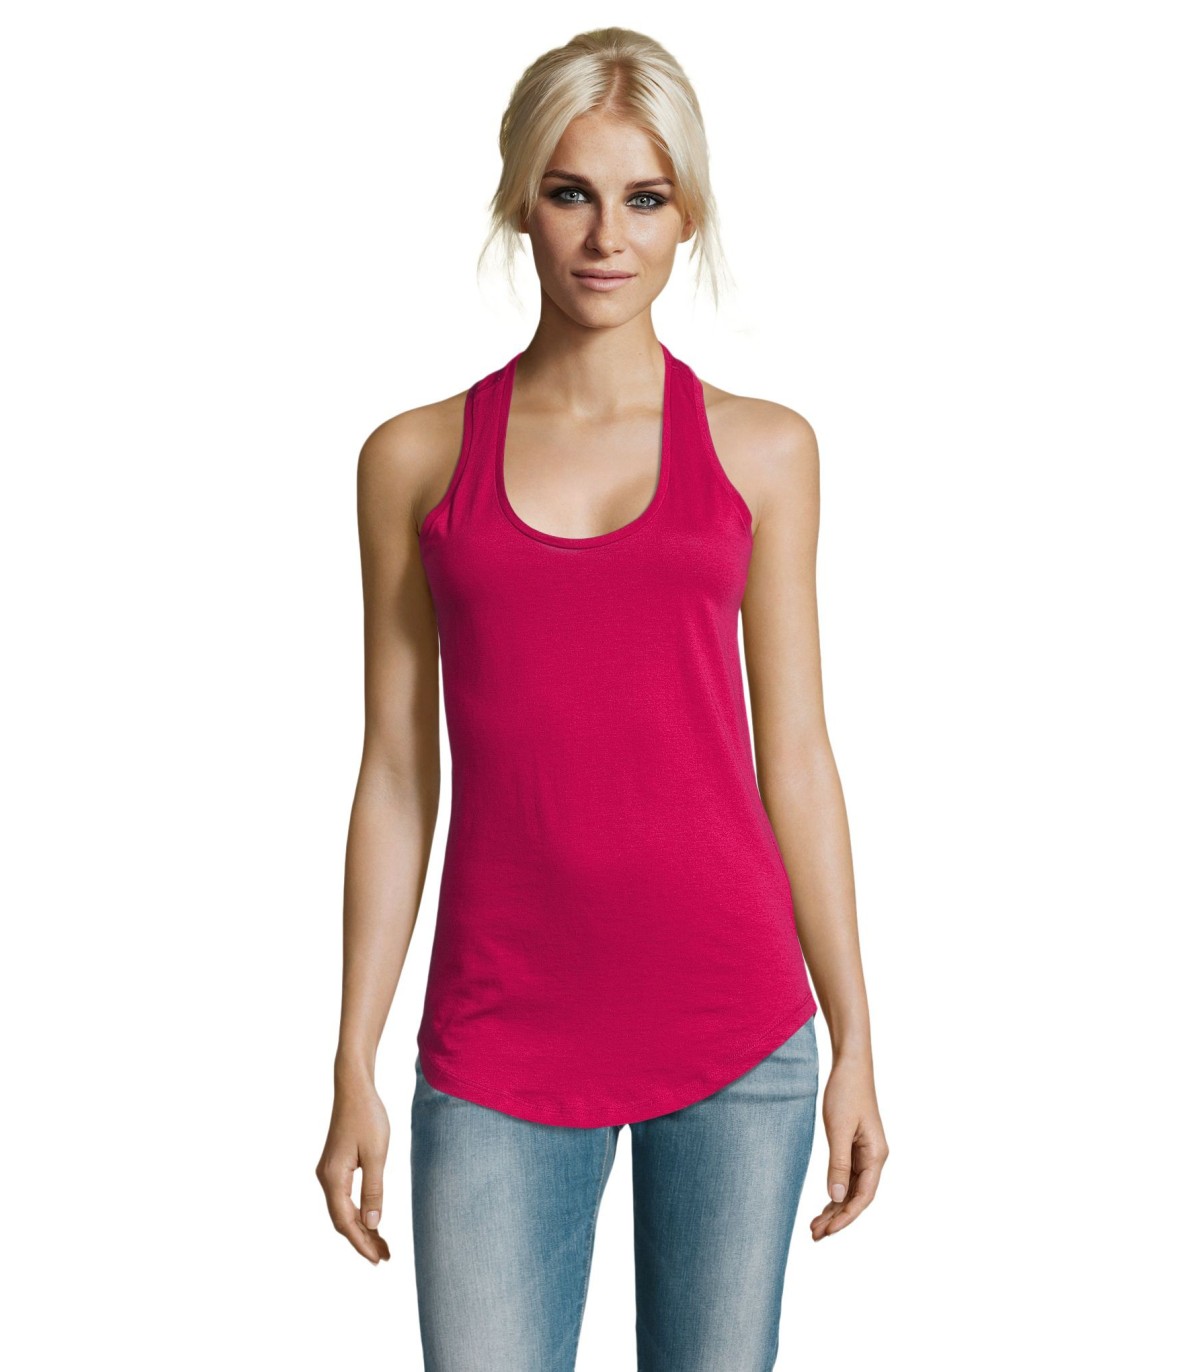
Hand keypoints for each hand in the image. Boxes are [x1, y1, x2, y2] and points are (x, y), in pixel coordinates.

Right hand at [315, 1079, 391, 1263]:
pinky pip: (343, 1198)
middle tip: (385, 1256)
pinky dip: (357, 1212)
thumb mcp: (377, 1154)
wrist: (354, 1088)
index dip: (361, 1243)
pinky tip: (372, 1219)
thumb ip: (374, 1191)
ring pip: (342, 1211)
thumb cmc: (367, 1116)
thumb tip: (372, 1223)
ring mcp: (328, 1172)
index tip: (378, 1259)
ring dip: (361, 1227)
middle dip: (362, 1240)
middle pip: (342, 1220)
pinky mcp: (335, 1166)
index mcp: (333, 1178)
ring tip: (382, 1244)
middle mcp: (325, 1178)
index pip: (345, 1222)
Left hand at [810, 1053, 887, 1239]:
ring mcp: (866, 1153)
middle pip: (857, 1197)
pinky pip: (847, 1177)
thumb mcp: (838, 1129)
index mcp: (876, 1155)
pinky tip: (825, 1204)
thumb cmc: (846, 1092)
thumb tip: (836, 1197)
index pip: (863, 1197)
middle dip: (838, 1218)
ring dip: (835, 1208)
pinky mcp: (856, 1146)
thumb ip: (838, 1164)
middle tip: (815, 1235)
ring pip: (852, 1190)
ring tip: (815, 1227)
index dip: (846, 1217)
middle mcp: (874, 1157)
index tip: (828, 1231)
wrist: (850, 1065)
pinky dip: (836, 1192)